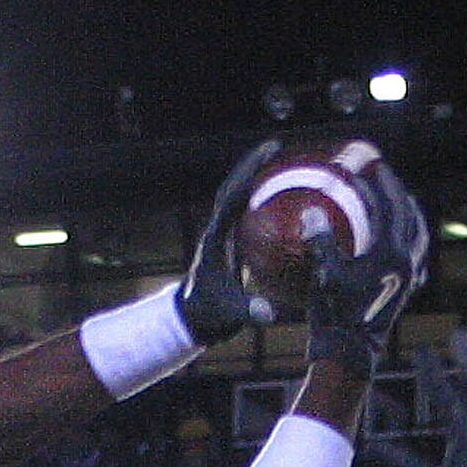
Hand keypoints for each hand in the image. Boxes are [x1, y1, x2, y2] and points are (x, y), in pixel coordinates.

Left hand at [175, 138, 283, 344]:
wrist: (190, 321)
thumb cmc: (208, 317)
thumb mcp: (229, 315)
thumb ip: (247, 313)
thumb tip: (268, 314)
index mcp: (216, 240)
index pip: (232, 198)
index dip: (249, 175)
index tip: (267, 155)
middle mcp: (216, 231)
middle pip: (232, 187)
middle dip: (252, 165)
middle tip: (274, 145)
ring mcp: (220, 235)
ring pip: (235, 196)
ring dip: (253, 175)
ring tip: (276, 158)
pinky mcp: (227, 242)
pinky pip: (243, 211)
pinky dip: (257, 195)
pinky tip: (274, 189)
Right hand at [303, 156, 430, 377]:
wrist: (350, 357)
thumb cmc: (334, 317)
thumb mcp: (323, 275)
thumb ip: (320, 240)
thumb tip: (312, 212)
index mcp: (390, 252)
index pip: (389, 204)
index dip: (378, 181)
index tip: (368, 164)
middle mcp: (406, 261)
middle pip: (408, 214)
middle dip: (395, 192)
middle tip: (383, 177)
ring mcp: (408, 277)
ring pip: (417, 235)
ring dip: (408, 215)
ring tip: (398, 205)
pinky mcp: (405, 293)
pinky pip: (415, 258)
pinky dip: (409, 243)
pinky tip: (403, 244)